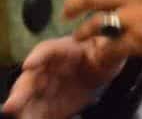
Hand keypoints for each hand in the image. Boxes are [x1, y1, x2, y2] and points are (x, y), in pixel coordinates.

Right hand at [1, 36, 124, 118]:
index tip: (29, 65)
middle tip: (12, 105)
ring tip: (17, 114)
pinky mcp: (46, 103)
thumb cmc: (103, 54)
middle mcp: (47, 67)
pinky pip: (36, 111)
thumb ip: (109, 50)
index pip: (48, 50)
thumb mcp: (110, 50)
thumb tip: (112, 46)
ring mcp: (44, 86)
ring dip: (20, 107)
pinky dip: (31, 117)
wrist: (99, 70)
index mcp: (63, 49)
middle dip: (21, 91)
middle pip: (31, 78)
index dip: (38, 57)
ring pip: (28, 97)